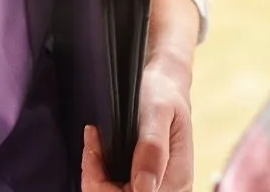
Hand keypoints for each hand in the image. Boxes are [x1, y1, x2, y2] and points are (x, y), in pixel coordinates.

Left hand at [80, 62, 195, 191]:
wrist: (165, 88)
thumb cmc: (163, 95)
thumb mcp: (158, 112)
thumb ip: (153, 148)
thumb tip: (143, 188)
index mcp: (177, 178)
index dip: (103, 183)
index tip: (93, 148)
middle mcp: (172, 190)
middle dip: (97, 178)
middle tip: (92, 143)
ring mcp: (160, 188)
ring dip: (98, 177)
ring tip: (94, 145)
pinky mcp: (147, 185)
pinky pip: (117, 190)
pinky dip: (101, 176)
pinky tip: (99, 154)